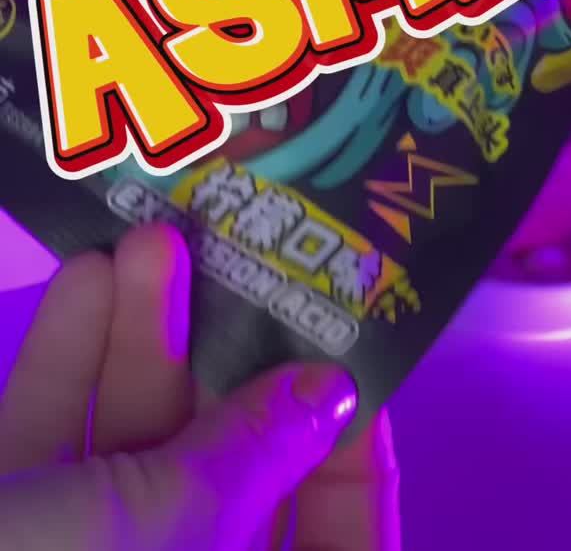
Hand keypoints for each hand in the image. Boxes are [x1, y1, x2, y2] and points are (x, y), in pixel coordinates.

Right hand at [0, 224, 400, 550]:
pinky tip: (83, 279)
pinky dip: (64, 360)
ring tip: (151, 239)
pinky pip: (46, 436)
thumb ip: (253, 460)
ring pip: (127, 446)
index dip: (348, 464)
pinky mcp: (4, 517)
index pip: (331, 546)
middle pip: (222, 477)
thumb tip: (333, 395)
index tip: (344, 357)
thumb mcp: (161, 532)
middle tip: (240, 262)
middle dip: (225, 365)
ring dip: (139, 340)